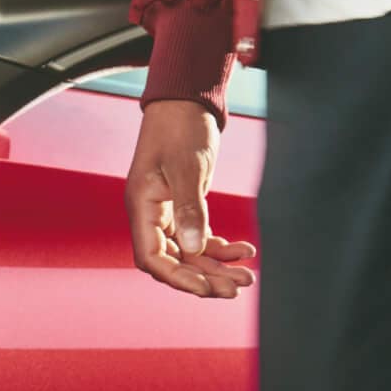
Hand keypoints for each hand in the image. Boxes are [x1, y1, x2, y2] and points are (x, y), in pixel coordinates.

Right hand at [127, 99, 255, 296]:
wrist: (185, 102)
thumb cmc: (180, 127)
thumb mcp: (187, 168)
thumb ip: (189, 209)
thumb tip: (193, 249)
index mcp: (143, 207)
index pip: (152, 258)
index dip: (178, 277)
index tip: (206, 288)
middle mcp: (152, 215)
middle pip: (175, 261)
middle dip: (205, 278)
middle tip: (237, 287)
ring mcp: (168, 213)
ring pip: (191, 253)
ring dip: (218, 267)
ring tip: (247, 276)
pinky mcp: (186, 206)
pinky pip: (201, 238)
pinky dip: (222, 248)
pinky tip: (245, 250)